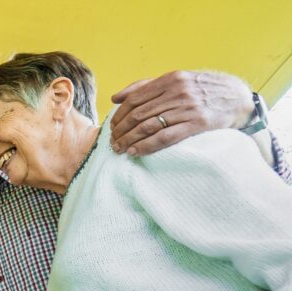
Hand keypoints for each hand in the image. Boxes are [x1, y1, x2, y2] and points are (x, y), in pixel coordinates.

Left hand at [110, 71, 254, 155]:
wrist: (238, 98)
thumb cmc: (202, 90)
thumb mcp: (176, 80)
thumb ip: (146, 86)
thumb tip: (116, 97)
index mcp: (170, 79)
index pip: (134, 99)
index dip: (119, 115)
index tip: (112, 127)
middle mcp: (178, 92)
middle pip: (138, 114)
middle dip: (121, 130)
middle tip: (112, 142)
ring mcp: (188, 108)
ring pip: (149, 126)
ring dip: (129, 140)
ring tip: (119, 149)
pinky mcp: (198, 124)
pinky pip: (165, 137)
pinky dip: (146, 146)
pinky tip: (135, 151)